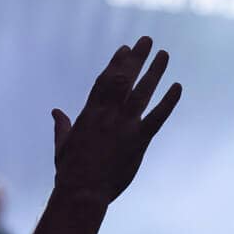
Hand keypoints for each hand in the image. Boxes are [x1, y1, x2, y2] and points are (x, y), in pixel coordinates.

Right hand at [50, 36, 181, 205]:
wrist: (81, 193)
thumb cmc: (69, 172)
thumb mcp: (62, 146)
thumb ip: (61, 126)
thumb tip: (55, 111)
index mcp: (89, 114)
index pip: (104, 82)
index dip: (116, 64)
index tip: (125, 49)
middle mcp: (107, 114)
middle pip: (123, 79)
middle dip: (136, 58)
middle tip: (147, 40)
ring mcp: (123, 126)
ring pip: (141, 92)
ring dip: (154, 72)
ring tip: (164, 55)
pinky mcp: (138, 141)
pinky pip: (156, 117)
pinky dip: (168, 101)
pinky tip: (178, 87)